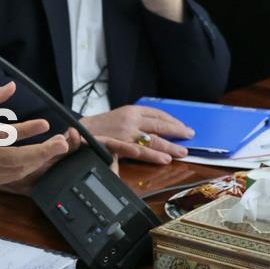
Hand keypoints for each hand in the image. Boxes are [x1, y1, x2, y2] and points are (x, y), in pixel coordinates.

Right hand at [0, 83, 77, 189]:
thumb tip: (11, 86)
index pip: (3, 135)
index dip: (26, 130)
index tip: (45, 124)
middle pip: (16, 159)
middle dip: (43, 152)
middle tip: (61, 143)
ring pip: (17, 171)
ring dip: (38, 160)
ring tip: (54, 148)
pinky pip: (11, 177)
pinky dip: (27, 168)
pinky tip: (37, 160)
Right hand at [81, 104, 195, 164]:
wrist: (79, 130)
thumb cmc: (103, 125)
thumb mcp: (122, 117)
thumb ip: (140, 122)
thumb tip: (160, 129)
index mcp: (133, 109)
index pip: (159, 114)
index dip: (174, 121)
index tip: (184, 128)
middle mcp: (131, 119)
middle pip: (160, 126)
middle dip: (177, 132)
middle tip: (190, 137)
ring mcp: (126, 132)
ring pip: (153, 139)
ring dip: (170, 146)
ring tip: (182, 152)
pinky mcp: (119, 145)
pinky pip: (140, 151)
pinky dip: (153, 155)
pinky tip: (164, 159)